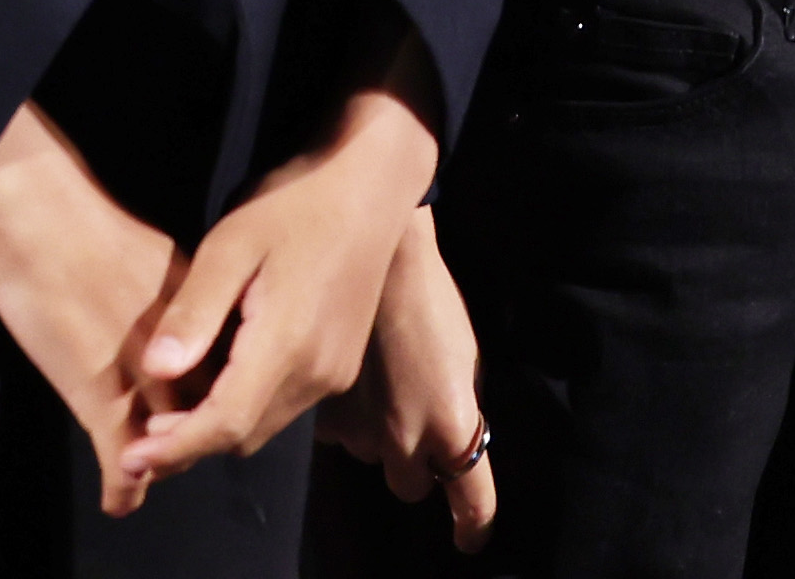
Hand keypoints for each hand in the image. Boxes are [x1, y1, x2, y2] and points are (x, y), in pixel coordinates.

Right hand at [0, 104, 182, 475]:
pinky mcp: (100, 398)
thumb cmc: (80, 220)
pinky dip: (124, 483)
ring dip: (163, 458)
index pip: (222, 363)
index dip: (214, 386)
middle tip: (178, 442)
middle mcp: (183, 346)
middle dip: (195, 428)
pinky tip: (121, 499)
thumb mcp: (150, 256)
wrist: (36, 216)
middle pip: (204, 404)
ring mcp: (145, 375)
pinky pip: (124, 457)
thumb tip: (174, 315)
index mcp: (199, 307)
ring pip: (172, 439)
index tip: (200, 396)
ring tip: (151, 470)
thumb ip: (171, 294)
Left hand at [115, 85, 440, 508]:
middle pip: (244, 435)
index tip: (130, 460)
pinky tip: (216, 380)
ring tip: (168, 410)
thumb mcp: (230, 244)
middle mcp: (317, 372)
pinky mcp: (340, 365)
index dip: (175, 448)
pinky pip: (284, 405)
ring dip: (218, 427)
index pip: (226, 422)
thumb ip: (195, 310)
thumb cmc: (293, 205)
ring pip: (264, 425)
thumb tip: (155, 370)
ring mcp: (334, 372)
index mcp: (288, 343)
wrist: (369, 186)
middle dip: (190, 444)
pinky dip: (244, 407)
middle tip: (137, 434)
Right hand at [322, 204, 500, 551]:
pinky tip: (350, 377)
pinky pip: (335, 431)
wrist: (382, 257)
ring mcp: (358, 429)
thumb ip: (461, 410)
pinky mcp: (320, 411)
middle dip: (414, 464)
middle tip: (413, 423)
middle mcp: (405, 439)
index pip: (472, 502)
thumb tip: (457, 437)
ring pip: (367, 456)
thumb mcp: (468, 360)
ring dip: (375, 435)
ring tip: (380, 385)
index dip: (473, 527)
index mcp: (453, 426)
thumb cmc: (434, 302)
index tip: (470, 537)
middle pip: (411, 485)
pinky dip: (342, 414)